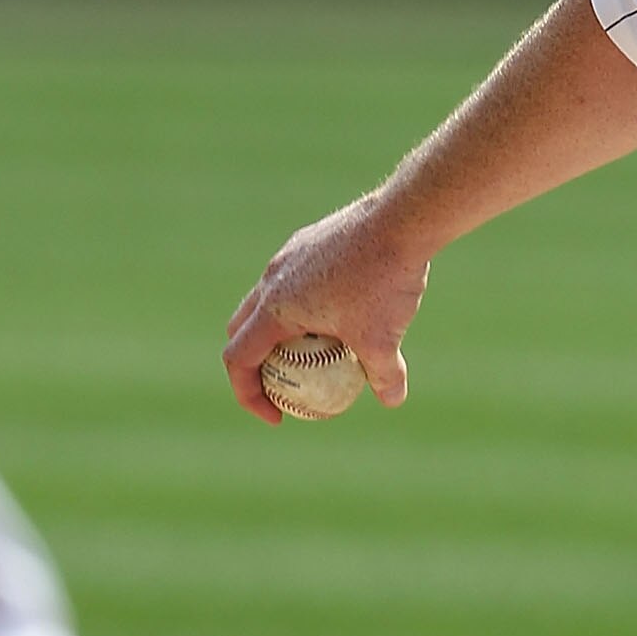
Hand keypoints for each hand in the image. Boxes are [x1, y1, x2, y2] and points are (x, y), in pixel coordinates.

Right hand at [223, 194, 429, 426]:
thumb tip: (391, 400)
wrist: (398, 220)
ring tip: (312, 352)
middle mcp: (271, 280)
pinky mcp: (306, 241)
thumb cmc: (384, 281)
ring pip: (267, 301)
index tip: (277, 415)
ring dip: (277, 330)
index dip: (247, 394)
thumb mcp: (384, 338)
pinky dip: (302, 304)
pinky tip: (341, 311)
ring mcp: (287, 257)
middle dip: (254, 364)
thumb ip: (384, 375)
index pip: (238, 358)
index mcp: (276, 308)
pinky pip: (293, 280)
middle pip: (243, 328)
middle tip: (282, 386)